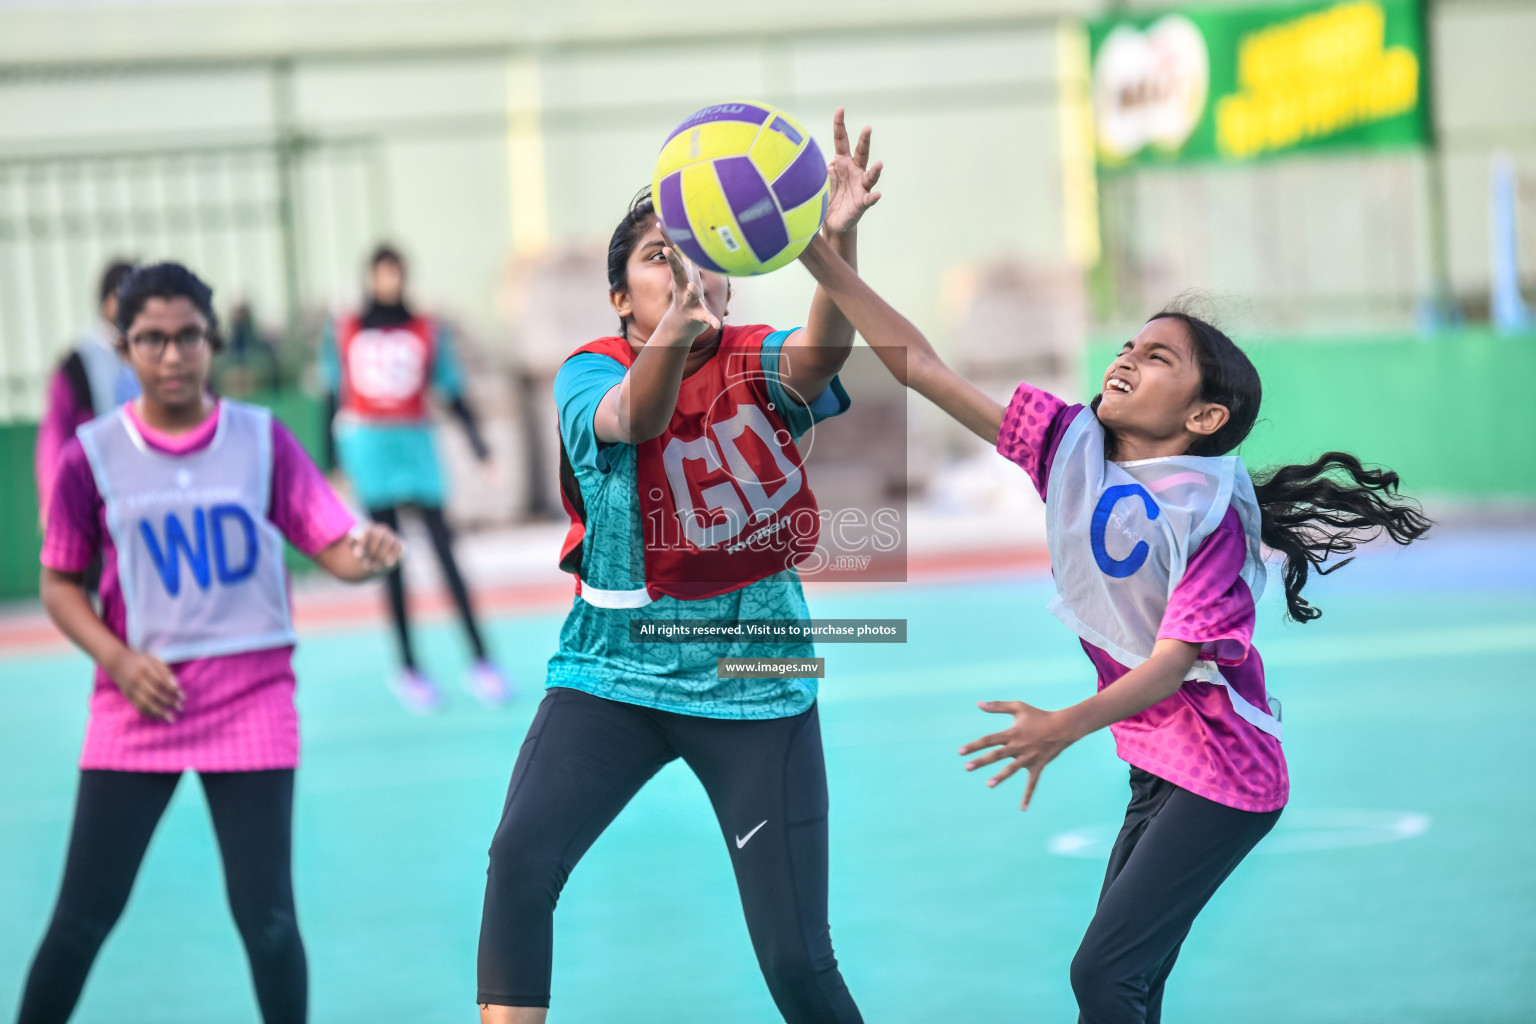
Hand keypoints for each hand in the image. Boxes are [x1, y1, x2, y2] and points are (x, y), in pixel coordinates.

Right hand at [107, 649, 184, 722]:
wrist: (116, 662)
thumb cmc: (140, 660)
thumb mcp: (153, 660)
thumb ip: (165, 671)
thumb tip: (176, 685)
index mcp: (144, 668)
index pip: (161, 682)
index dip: (172, 690)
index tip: (183, 696)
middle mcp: (136, 680)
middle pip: (153, 694)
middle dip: (168, 702)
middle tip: (180, 708)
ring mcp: (130, 689)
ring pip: (145, 704)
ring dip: (159, 713)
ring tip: (171, 718)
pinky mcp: (127, 696)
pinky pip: (138, 707)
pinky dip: (149, 713)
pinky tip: (159, 717)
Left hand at [350, 523, 403, 573]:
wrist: (378, 556)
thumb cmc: (364, 550)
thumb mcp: (355, 546)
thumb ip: (352, 541)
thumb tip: (352, 538)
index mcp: (369, 528)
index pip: (365, 532)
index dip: (361, 543)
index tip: (357, 556)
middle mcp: (381, 530)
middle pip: (377, 537)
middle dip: (371, 552)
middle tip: (365, 566)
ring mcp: (391, 536)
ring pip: (388, 542)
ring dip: (381, 556)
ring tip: (374, 568)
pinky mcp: (399, 543)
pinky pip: (398, 546)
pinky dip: (393, 555)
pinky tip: (388, 564)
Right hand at [661, 245, 720, 339]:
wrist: (681, 324)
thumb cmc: (686, 294)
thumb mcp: (685, 274)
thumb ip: (684, 256)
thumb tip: (682, 236)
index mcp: (682, 276)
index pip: (673, 256)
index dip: (667, 240)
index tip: (660, 224)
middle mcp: (683, 287)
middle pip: (677, 272)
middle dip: (672, 261)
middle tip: (666, 250)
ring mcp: (690, 302)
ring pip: (690, 295)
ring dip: (691, 290)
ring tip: (691, 286)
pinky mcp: (698, 316)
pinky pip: (705, 317)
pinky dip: (711, 320)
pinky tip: (716, 324)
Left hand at [822, 107, 882, 234]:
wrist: (832, 220)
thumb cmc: (826, 196)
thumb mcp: (817, 178)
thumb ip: (813, 167)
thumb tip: (799, 156)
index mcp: (841, 161)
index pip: (841, 139)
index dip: (840, 125)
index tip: (840, 109)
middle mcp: (854, 170)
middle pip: (861, 152)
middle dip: (865, 140)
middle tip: (868, 128)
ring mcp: (860, 185)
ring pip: (870, 175)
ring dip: (875, 170)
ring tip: (879, 164)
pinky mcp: (862, 202)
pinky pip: (869, 199)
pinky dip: (873, 197)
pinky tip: (876, 195)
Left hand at [959, 700, 1076, 809]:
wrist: (1063, 727)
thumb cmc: (1039, 716)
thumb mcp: (1018, 707)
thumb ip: (998, 706)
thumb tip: (978, 703)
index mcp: (1012, 733)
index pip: (989, 740)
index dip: (974, 745)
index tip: (960, 752)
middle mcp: (1019, 746)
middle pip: (997, 755)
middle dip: (981, 761)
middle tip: (967, 767)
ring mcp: (1029, 757)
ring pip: (1012, 769)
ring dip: (1001, 777)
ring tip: (988, 784)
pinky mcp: (1038, 766)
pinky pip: (1032, 783)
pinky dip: (1028, 795)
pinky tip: (1022, 808)